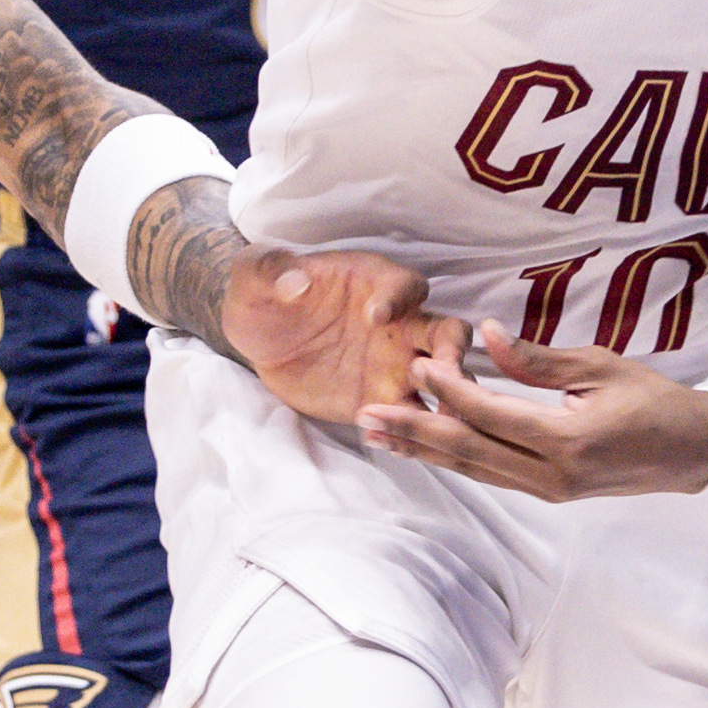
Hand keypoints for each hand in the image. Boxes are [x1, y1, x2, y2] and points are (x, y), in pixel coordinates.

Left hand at [221, 248, 467, 423]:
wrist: (257, 337)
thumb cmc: (265, 294)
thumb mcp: (255, 273)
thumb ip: (271, 269)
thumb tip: (294, 282)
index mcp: (375, 283)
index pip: (407, 286)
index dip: (398, 299)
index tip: (375, 316)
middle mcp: (399, 324)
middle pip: (449, 334)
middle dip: (452, 353)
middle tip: (440, 374)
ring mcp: (394, 365)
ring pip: (443, 381)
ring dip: (445, 400)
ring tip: (430, 421)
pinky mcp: (379, 400)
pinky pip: (408, 418)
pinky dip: (405, 430)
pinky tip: (380, 438)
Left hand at [357, 320, 707, 499]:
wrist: (692, 451)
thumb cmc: (653, 401)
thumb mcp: (601, 367)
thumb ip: (539, 359)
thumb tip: (485, 336)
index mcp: (567, 440)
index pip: (491, 414)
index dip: (450, 389)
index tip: (420, 363)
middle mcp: (552, 474)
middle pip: (468, 450)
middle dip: (414, 431)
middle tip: (366, 415)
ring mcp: (548, 489)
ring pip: (473, 468)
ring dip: (423, 450)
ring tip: (378, 435)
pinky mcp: (547, 491)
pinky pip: (489, 473)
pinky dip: (452, 457)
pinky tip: (423, 446)